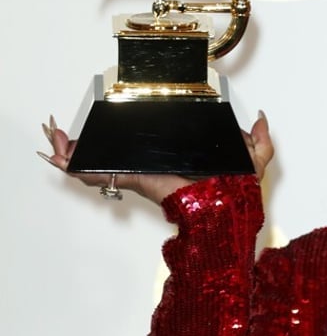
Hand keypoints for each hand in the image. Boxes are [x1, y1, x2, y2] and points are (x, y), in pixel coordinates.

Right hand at [38, 111, 274, 205]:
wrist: (227, 217)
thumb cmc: (239, 197)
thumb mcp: (255, 162)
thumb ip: (259, 141)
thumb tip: (261, 118)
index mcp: (181, 160)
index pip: (150, 143)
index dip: (126, 132)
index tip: (109, 123)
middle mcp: (160, 168)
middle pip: (119, 152)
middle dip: (90, 145)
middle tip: (65, 135)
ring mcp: (147, 176)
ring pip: (105, 164)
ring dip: (76, 153)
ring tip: (56, 141)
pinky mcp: (140, 181)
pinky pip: (107, 176)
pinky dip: (82, 168)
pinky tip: (62, 158)